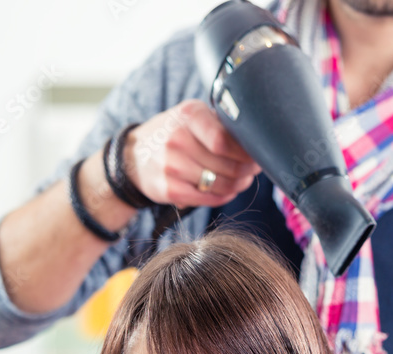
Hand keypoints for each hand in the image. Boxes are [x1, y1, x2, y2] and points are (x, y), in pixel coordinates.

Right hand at [123, 99, 261, 207]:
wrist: (135, 155)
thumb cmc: (176, 133)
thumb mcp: (194, 116)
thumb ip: (222, 125)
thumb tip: (258, 144)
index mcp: (188, 115)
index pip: (224, 140)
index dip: (247, 152)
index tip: (256, 155)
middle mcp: (177, 139)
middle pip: (229, 165)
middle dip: (248, 170)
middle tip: (252, 170)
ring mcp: (172, 166)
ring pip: (223, 184)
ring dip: (239, 185)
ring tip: (242, 180)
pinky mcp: (170, 190)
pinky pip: (210, 199)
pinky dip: (224, 196)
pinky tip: (227, 189)